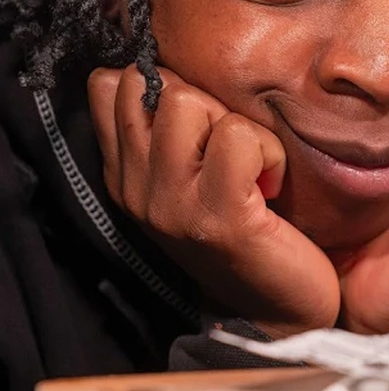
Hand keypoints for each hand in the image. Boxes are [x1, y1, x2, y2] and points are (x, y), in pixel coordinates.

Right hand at [88, 66, 339, 337]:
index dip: (164, 85)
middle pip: (152, 85)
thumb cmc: (246, 237)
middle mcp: (137, 189)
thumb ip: (174, 136)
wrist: (275, 314)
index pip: (111, 86)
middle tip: (233, 153)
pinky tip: (272, 188)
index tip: (203, 129)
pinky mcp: (219, 216)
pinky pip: (239, 138)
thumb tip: (175, 76)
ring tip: (254, 171)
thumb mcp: (194, 183)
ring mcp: (173, 204)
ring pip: (190, 103)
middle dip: (205, 104)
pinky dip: (268, 153)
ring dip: (239, 129)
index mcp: (126, 176)